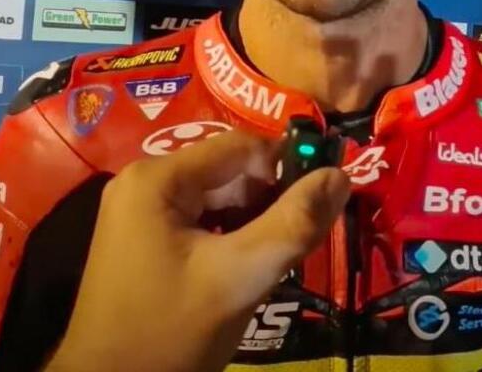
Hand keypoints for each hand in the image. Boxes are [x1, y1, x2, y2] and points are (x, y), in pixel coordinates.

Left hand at [46, 130, 349, 371]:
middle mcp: (144, 181)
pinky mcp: (143, 237)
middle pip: (229, 171)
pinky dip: (231, 237)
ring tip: (276, 258)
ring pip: (219, 197)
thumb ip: (293, 224)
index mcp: (158, 177)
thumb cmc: (169, 335)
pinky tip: (246, 268)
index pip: (242, 147)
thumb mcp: (239, 278)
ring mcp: (140, 210)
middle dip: (270, 200)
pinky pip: (201, 220)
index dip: (287, 168)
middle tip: (300, 239)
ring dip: (254, 222)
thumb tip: (341, 175)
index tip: (320, 202)